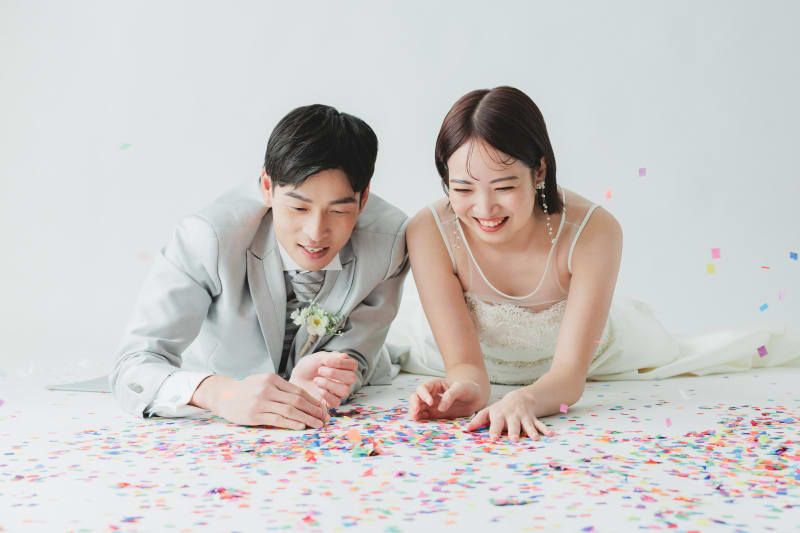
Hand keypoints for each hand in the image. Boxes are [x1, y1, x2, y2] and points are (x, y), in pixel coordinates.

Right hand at [193, 373, 329, 429]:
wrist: (223, 395)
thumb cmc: (246, 390)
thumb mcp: (263, 382)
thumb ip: (280, 388)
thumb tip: (304, 399)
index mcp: (272, 379)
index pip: (298, 390)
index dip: (313, 400)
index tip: (323, 408)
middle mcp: (268, 388)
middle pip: (298, 400)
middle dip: (315, 410)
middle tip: (326, 418)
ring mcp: (261, 401)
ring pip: (290, 410)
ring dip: (307, 418)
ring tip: (318, 424)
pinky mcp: (255, 414)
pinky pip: (277, 419)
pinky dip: (291, 423)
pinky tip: (302, 426)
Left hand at [290, 351, 358, 407]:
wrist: (294, 380)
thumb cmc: (306, 368)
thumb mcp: (316, 358)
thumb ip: (331, 356)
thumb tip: (345, 356)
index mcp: (343, 368)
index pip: (353, 365)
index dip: (341, 363)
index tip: (326, 361)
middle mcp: (344, 381)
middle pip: (352, 378)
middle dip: (335, 373)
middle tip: (320, 370)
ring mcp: (338, 393)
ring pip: (345, 390)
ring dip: (329, 384)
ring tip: (316, 380)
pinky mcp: (330, 403)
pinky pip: (336, 401)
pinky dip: (325, 394)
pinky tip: (317, 389)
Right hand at [408, 378, 482, 419]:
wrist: (474, 398)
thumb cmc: (468, 389)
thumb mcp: (461, 388)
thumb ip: (450, 395)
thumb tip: (440, 408)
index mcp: (435, 384)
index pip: (424, 388)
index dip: (424, 395)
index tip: (430, 403)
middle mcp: (430, 394)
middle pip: (416, 397)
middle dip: (414, 404)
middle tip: (415, 412)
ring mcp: (431, 405)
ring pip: (418, 408)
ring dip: (414, 413)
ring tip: (414, 419)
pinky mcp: (434, 414)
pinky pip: (424, 417)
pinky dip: (420, 420)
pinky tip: (419, 423)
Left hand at [465, 387, 553, 440]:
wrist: (519, 398)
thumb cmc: (500, 409)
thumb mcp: (488, 412)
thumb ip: (478, 420)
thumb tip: (466, 430)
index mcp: (500, 415)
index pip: (496, 424)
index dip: (494, 431)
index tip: (493, 439)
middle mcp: (512, 416)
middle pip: (513, 425)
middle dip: (513, 432)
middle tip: (514, 440)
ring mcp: (524, 417)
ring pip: (527, 425)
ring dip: (531, 431)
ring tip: (534, 439)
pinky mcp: (533, 419)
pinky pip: (540, 424)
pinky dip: (545, 429)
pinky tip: (551, 435)